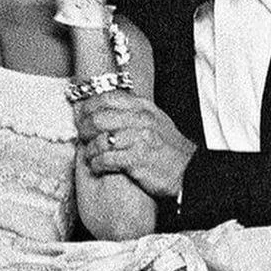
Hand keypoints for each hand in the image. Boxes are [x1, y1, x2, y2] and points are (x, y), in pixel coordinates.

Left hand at [73, 88, 195, 199]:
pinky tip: (97, 167)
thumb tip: (106, 109)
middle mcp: (141, 120)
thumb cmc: (169, 149)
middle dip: (85, 129)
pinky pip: (106, 159)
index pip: (108, 98)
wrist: (188, 171)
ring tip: (90, 156)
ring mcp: (139, 139)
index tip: (81, 117)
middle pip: (99, 118)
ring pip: (100, 140)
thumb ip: (132, 113)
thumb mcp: (155, 121)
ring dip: (89, 150)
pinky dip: (96, 164)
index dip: (89, 107)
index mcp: (144, 107)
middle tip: (82, 137)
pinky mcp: (136, 159)